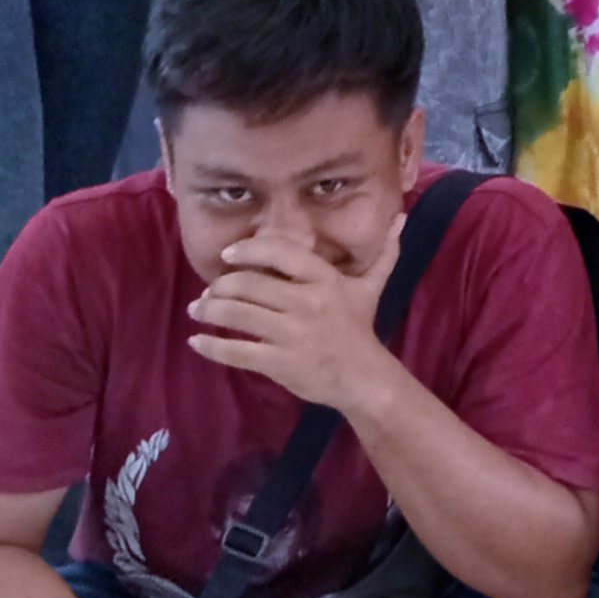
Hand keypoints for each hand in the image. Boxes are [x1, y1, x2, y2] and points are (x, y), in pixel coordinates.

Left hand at [186, 222, 405, 415]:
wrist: (364, 379)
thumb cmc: (360, 329)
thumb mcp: (371, 288)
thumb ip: (384, 253)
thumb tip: (401, 218)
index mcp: (324, 280)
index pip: (279, 253)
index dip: (248, 250)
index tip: (228, 255)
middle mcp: (305, 303)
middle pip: (249, 285)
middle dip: (220, 286)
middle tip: (208, 290)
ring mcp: (290, 335)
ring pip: (237, 315)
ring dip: (209, 311)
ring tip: (197, 309)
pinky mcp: (279, 363)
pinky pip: (237, 351)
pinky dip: (211, 347)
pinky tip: (197, 343)